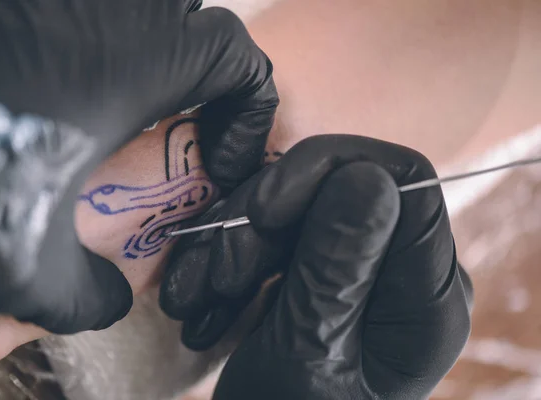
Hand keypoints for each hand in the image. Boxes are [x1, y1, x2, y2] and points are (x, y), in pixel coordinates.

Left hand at [0, 0, 277, 333]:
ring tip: (122, 107)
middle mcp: (116, 5)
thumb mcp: (18, 256)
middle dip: (201, 80)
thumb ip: (84, 297)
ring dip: (151, 55)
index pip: (242, 61)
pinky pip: (95, 10)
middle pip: (196, 29)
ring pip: (146, 11)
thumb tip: (110, 304)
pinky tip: (62, 86)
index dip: (248, 113)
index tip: (216, 157)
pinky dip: (102, 41)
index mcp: (142, 56)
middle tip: (176, 126)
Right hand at [160, 135, 472, 398]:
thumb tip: (363, 175)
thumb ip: (338, 266)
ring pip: (295, 213)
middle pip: (336, 193)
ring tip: (193, 300)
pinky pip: (275, 239)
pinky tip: (202, 300)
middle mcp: (400, 273)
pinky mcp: (320, 275)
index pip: (403, 183)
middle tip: (216, 277)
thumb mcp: (309, 351)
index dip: (331, 170)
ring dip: (233, 247)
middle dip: (262, 226)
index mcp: (425, 296)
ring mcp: (359, 271)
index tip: (263, 211)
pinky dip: (231, 261)